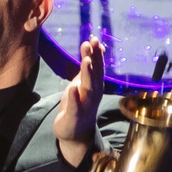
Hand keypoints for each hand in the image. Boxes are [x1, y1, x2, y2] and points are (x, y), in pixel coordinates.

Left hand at [54, 37, 105, 167]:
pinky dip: (75, 97)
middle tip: (90, 44)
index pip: (97, 67)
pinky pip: (75, 106)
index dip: (97, 53)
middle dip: (94, 59)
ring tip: (86, 61)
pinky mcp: (74, 116)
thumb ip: (91, 67)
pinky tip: (73, 88)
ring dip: (88, 75)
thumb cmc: (80, 104)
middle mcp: (93, 94)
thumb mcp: (85, 82)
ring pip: (88, 88)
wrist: (76, 133)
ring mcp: (84, 105)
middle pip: (94, 74)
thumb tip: (97, 47)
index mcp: (95, 85)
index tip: (95, 39)